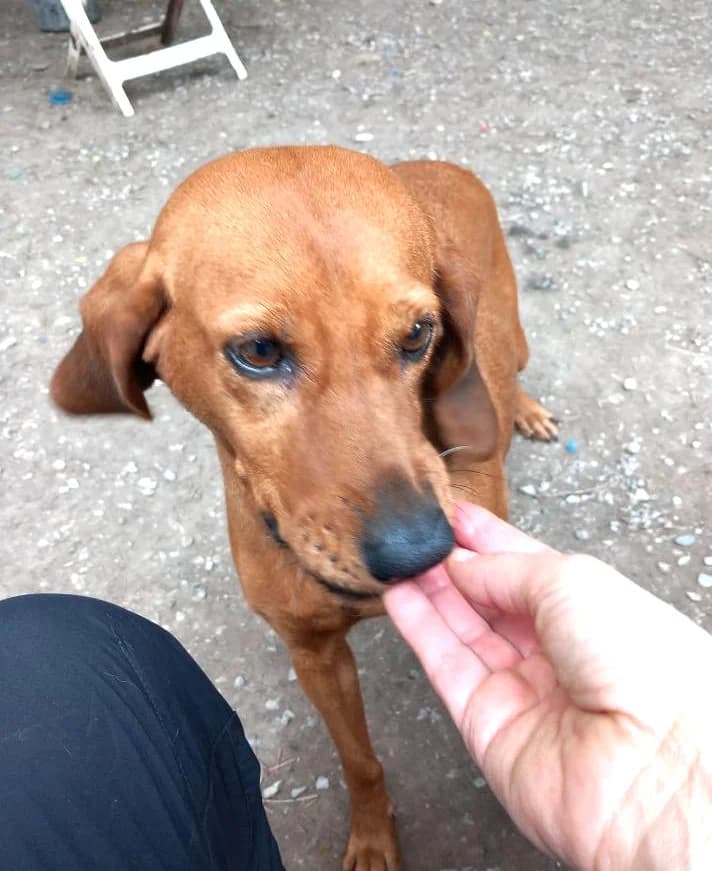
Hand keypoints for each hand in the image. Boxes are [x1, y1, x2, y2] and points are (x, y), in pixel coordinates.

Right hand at [384, 503, 711, 870]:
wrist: (652, 762)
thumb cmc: (641, 663)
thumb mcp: (570, 581)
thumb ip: (505, 568)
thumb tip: (462, 564)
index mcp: (592, 613)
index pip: (527, 568)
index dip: (489, 541)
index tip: (453, 516)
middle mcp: (559, 654)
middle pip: (492, 601)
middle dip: (455, 565)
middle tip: (418, 536)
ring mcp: (524, 691)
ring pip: (464, 632)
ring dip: (430, 593)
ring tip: (400, 558)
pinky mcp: (488, 726)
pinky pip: (446, 667)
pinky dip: (420, 630)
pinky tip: (400, 597)